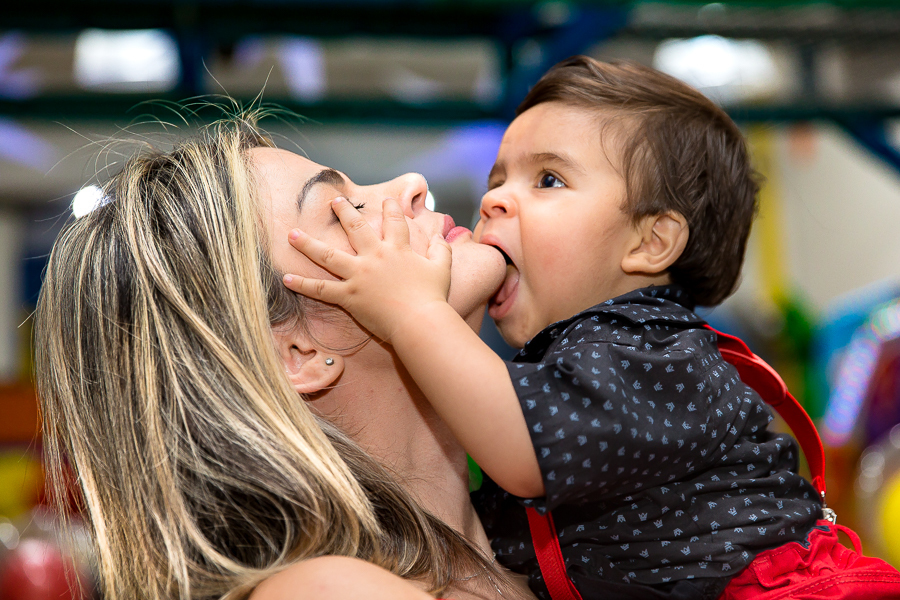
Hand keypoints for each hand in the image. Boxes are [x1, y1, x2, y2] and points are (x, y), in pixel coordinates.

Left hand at [282, 197, 451, 341]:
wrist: (420, 321)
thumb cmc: (433, 296)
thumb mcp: (442, 268)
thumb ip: (441, 249)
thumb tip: (443, 235)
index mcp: (398, 249)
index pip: (394, 222)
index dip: (391, 209)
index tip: (386, 200)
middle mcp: (375, 257)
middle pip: (355, 229)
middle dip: (344, 212)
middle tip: (333, 201)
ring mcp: (359, 276)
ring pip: (328, 256)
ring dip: (308, 244)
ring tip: (292, 234)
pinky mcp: (349, 296)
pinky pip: (321, 289)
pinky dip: (303, 285)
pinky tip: (286, 279)